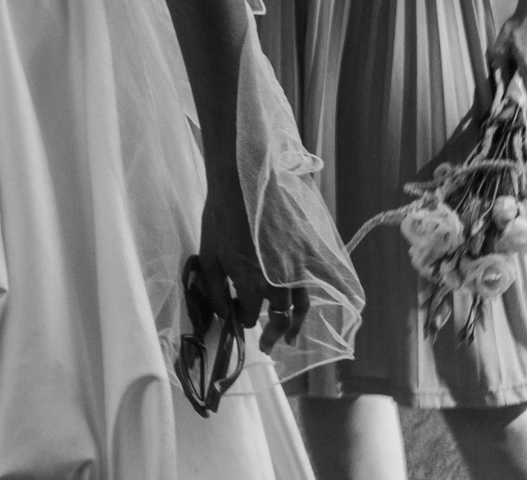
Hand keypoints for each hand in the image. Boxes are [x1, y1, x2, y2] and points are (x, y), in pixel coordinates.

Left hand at [196, 187, 308, 354]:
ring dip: (297, 325)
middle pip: (280, 318)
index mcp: (252, 284)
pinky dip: (320, 297)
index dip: (241, 319)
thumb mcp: (207, 255)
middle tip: (266, 346)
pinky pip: (319, 281)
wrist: (243, 180)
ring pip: (302, 305)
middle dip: (271, 334)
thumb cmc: (220, 216)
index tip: (235, 314)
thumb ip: (214, 290)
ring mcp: (297, 266)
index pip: (250, 317)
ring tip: (290, 339)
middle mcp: (279, 281)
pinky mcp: (308, 250)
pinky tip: (314, 307)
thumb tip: (223, 314)